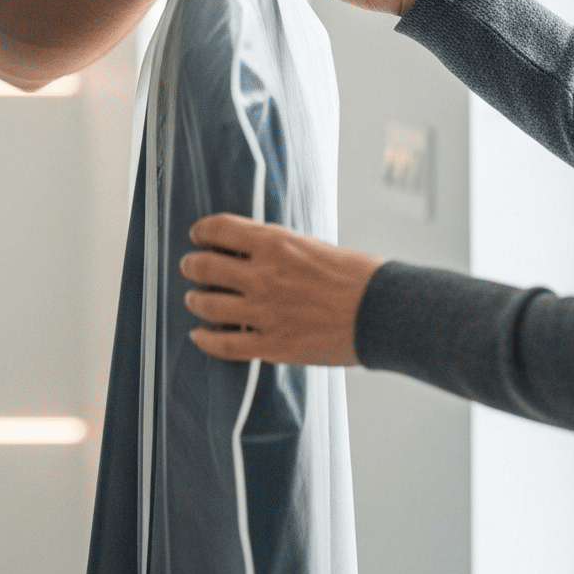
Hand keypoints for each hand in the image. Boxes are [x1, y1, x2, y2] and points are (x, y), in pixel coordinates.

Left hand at [180, 214, 383, 365]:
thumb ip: (280, 249)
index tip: (197, 235)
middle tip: (190, 266)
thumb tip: (258, 251)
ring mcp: (264, 312)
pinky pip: (226, 345)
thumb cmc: (359, 276)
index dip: (201, 231)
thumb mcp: (314, 246)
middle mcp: (262, 275)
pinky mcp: (272, 345)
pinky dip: (206, 340)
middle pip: (205, 267)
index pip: (219, 229)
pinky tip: (198, 336)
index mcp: (275, 243)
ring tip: (194, 299)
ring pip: (208, 305)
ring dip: (195, 300)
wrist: (383, 312)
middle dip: (191, 265)